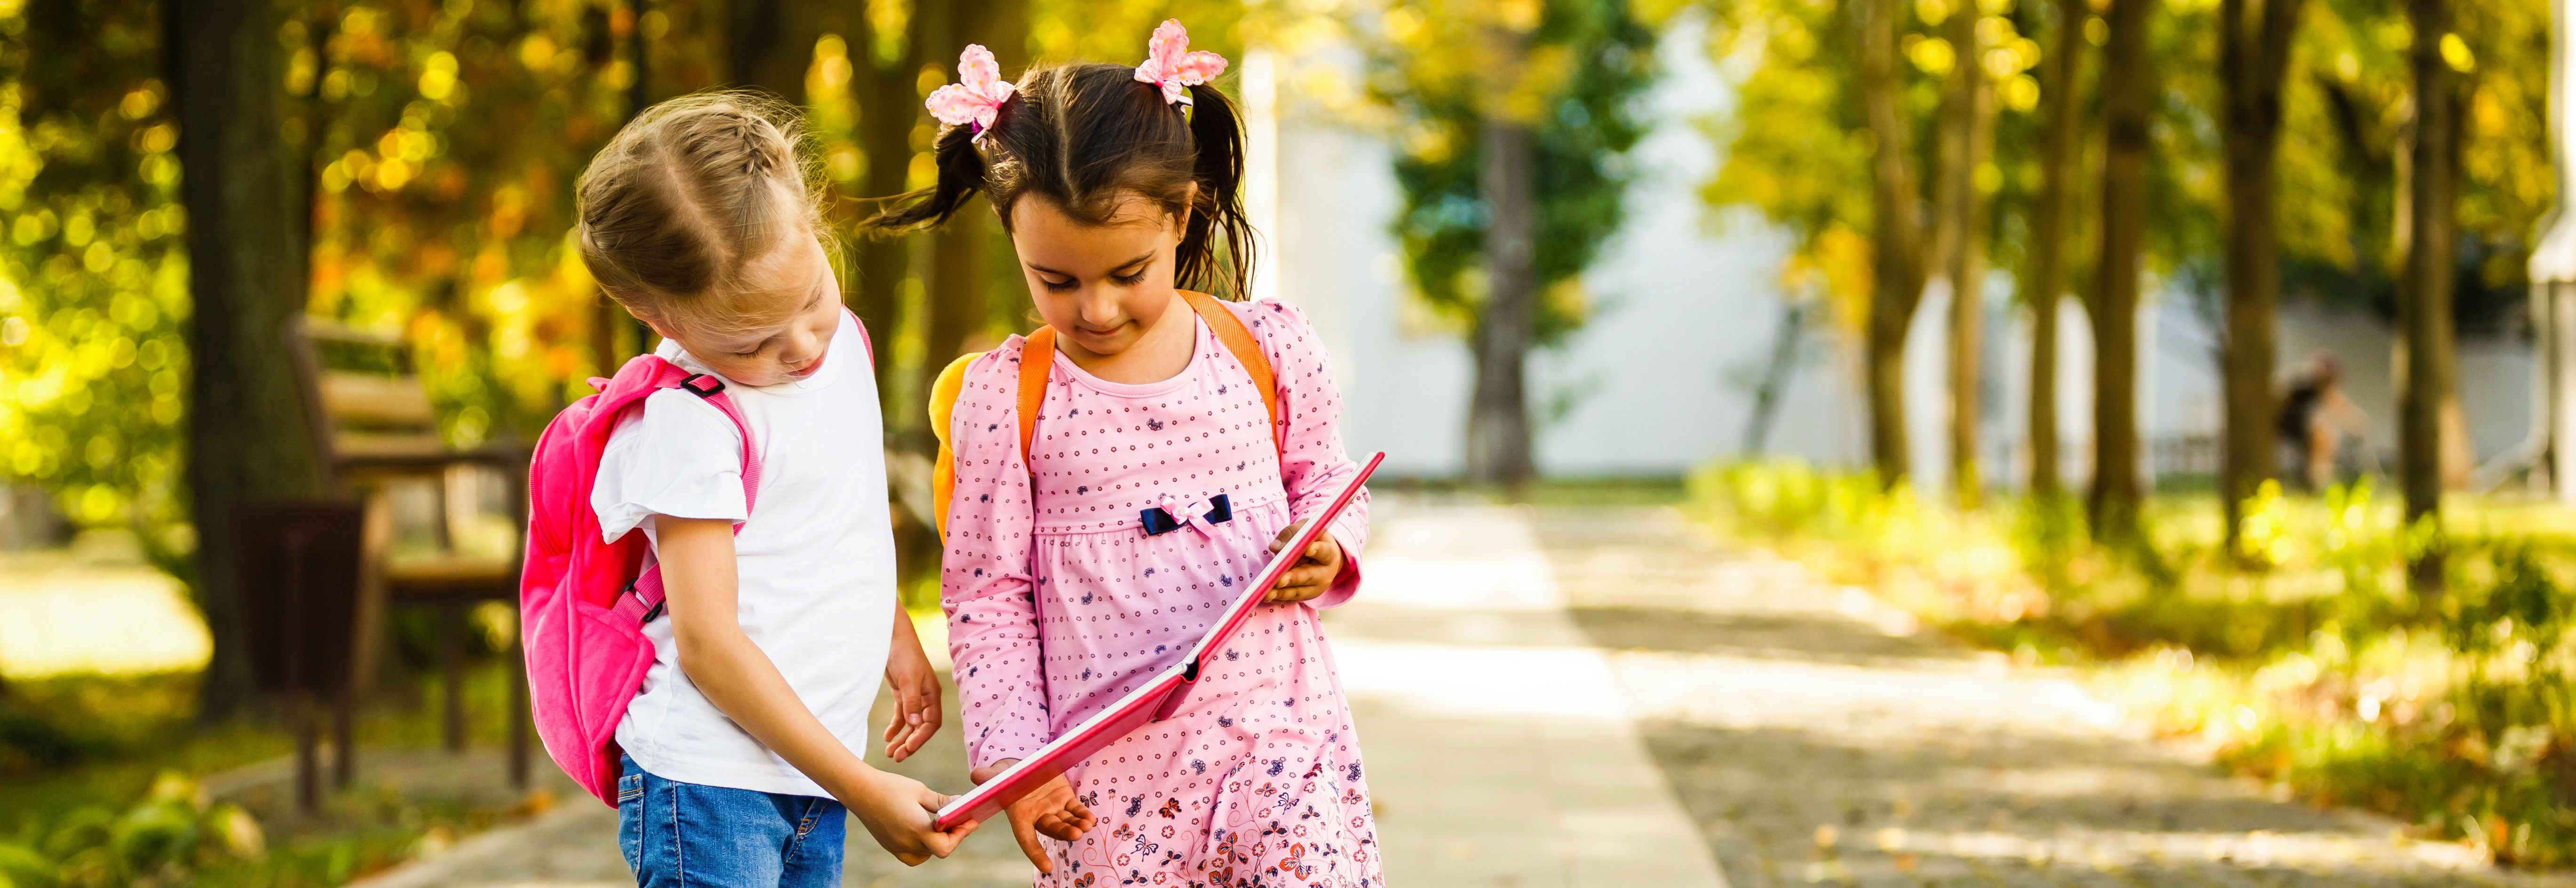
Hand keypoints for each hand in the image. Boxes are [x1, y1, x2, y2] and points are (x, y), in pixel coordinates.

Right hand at [839, 766, 976, 865]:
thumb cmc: (890, 787)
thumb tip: (960, 804)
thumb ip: (942, 802)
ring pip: (925, 855)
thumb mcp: (920, 790)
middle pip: (938, 849)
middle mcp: (906, 843)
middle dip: (953, 836)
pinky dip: (922, 847)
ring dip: (937, 844)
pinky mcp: (889, 846)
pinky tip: (924, 831)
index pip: (945, 847)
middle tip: (961, 819)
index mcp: (916, 829)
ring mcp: (896, 847)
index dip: (960, 836)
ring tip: (941, 826)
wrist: (858, 790)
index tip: (970, 822)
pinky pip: (911, 855)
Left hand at [883, 629, 942, 761]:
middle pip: (921, 727)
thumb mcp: (908, 678)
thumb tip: (915, 724)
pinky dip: (895, 726)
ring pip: (910, 723)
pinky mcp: (903, 692)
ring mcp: (914, 695)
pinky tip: (887, 736)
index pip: (931, 723)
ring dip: (902, 738)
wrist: (892, 637)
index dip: (921, 738)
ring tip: (890, 752)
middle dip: (910, 743)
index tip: (908, 749)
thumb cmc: (903, 654)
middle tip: (896, 757)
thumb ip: (911, 701)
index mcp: (932, 694)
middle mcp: (925, 697)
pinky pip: (901, 715)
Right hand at [971, 761, 1094, 873]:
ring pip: (1066, 820)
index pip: (1027, 839)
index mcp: (1019, 816)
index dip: (1036, 854)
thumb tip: (975, 776)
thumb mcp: (996, 775)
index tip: (1047, 868)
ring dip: (1077, 824)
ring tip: (1086, 826)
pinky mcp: (1065, 798)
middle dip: (1063, 832)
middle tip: (1075, 834)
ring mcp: (1053, 808)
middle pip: (1051, 828)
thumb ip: (989, 778)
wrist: (1021, 765)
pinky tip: (1090, 819)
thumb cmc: (1005, 775)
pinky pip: (1076, 809)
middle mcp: (1038, 816)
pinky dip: (1083, 814)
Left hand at [1265, 520, 1345, 602]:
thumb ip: (1291, 535)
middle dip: (1293, 578)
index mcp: (1329, 554)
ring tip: (1267, 593)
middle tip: (1279, 580)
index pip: (1325, 552)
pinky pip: (1292, 599)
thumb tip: (1275, 547)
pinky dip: (1279, 598)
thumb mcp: (1305, 530)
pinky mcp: (1307, 596)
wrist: (1325, 558)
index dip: (1317, 550)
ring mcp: (1317, 587)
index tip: (1307, 549)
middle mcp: (1326, 573)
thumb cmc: (1313, 540)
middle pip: (1309, 576)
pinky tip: (1266, 597)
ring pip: (1299, 591)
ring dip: (1282, 593)